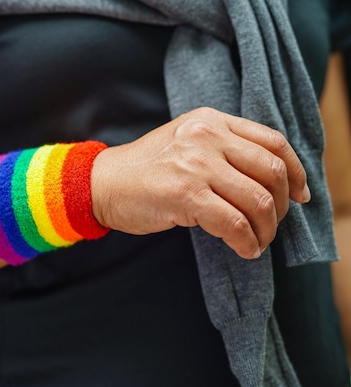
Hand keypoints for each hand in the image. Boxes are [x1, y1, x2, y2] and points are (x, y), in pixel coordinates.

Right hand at [91, 107, 310, 258]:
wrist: (102, 183)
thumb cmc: (144, 169)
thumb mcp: (186, 142)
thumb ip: (223, 149)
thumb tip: (268, 181)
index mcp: (211, 120)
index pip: (273, 141)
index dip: (296, 171)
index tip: (300, 195)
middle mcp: (207, 136)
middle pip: (272, 171)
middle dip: (281, 206)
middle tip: (272, 225)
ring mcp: (196, 164)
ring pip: (258, 200)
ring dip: (266, 230)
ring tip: (256, 242)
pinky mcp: (185, 193)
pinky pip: (235, 223)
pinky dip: (247, 242)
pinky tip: (244, 250)